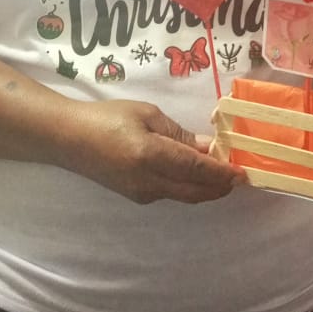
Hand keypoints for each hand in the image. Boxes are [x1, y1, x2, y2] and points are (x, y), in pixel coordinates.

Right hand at [66, 98, 246, 205]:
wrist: (69, 139)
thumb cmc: (107, 118)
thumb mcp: (147, 115)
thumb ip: (178, 133)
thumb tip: (207, 147)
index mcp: (151, 156)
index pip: (197, 169)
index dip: (223, 173)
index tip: (243, 173)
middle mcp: (149, 182)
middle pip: (196, 191)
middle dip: (220, 186)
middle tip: (239, 176)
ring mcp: (142, 193)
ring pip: (185, 195)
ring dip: (206, 187)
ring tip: (222, 174)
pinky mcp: (136, 196)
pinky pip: (171, 193)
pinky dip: (189, 186)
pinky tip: (194, 173)